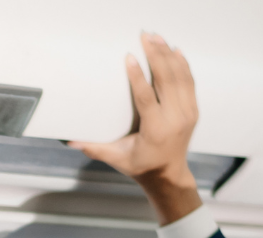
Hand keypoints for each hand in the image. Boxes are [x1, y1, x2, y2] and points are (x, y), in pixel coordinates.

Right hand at [70, 33, 201, 224]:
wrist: (169, 175)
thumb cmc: (141, 166)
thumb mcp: (116, 159)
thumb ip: (94, 149)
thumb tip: (69, 141)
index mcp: (156, 130)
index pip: (147, 97)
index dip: (138, 76)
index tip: (130, 57)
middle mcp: (175, 119)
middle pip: (167, 80)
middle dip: (156, 55)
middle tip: (145, 37)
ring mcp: (187, 113)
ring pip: (180, 77)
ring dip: (169, 55)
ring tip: (157, 38)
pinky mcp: (193, 110)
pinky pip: (189, 82)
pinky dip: (183, 64)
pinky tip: (175, 50)